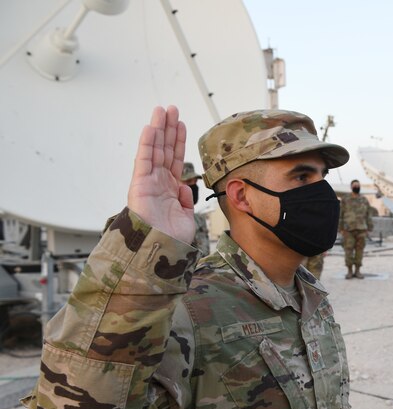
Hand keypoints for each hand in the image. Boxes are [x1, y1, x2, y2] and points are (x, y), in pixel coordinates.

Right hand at [128, 106, 194, 244]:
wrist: (160, 250)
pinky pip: (143, 160)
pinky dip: (146, 143)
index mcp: (169, 188)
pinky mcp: (139, 184)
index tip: (181, 124)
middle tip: (171, 108)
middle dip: (168, 128)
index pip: (174, 159)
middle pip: (164, 149)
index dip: (178, 141)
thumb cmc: (171, 238)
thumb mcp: (186, 217)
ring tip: (162, 110)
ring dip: (158, 129)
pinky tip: (150, 127)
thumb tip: (184, 187)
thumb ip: (185, 199)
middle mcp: (158, 182)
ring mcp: (148, 182)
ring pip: (154, 149)